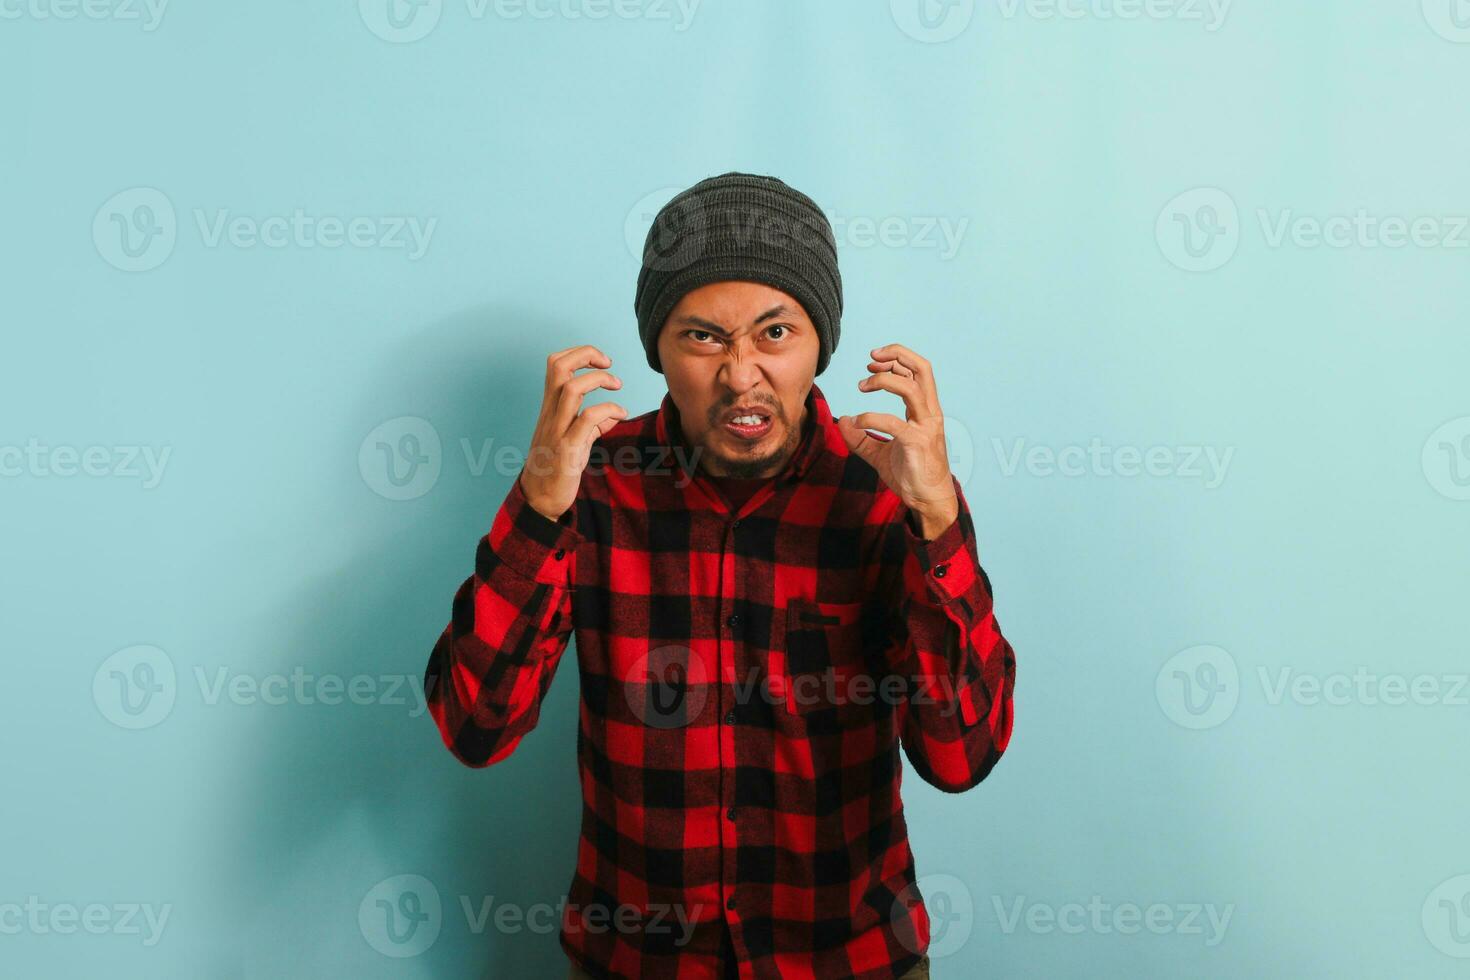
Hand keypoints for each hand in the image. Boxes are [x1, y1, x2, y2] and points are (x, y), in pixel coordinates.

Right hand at [520, 345, 627, 520]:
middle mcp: (550, 414)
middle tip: (608, 364)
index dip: (578, 353)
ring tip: (617, 386)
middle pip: (558, 366)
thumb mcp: (576, 440)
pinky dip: (609, 410)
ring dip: (599, 379)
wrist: (540, 499)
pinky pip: (588, 419)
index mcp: (550, 407)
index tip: (600, 362)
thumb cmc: (557, 467)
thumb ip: (594, 424)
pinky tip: (621, 415)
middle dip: (586, 354)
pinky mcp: (568, 449)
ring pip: (571, 389)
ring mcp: (557, 430)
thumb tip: (615, 413)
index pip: (555, 364)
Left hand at [836, 344, 958, 534]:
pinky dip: (870, 418)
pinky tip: (856, 422)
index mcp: (925, 410)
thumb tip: (842, 420)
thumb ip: (861, 437)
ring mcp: (926, 427)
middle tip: (870, 358)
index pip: (917, 371)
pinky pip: (893, 423)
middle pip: (923, 368)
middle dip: (897, 355)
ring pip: (910, 388)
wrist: (928, 501)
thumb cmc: (910, 474)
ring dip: (883, 381)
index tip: (871, 363)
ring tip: (862, 386)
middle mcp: (929, 413)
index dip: (895, 359)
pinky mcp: (917, 444)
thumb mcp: (879, 453)